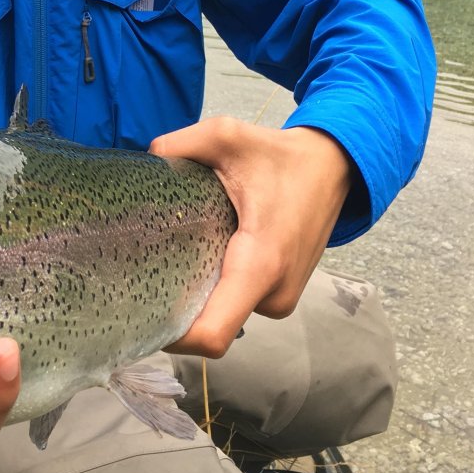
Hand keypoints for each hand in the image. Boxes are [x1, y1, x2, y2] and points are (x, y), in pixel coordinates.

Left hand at [149, 118, 352, 358]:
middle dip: (176, 306)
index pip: (213, 334)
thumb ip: (181, 144)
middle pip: (208, 325)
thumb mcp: (227, 135)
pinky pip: (236, 303)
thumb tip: (147, 159)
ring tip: (178, 253)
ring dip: (197, 292)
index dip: (173, 337)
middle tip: (144, 270)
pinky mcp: (280, 296)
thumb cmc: (281, 155)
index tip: (141, 316)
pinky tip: (202, 255)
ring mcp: (280, 300)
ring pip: (221, 313)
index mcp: (261, 263)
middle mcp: (274, 294)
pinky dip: (215, 287)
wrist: (332, 166)